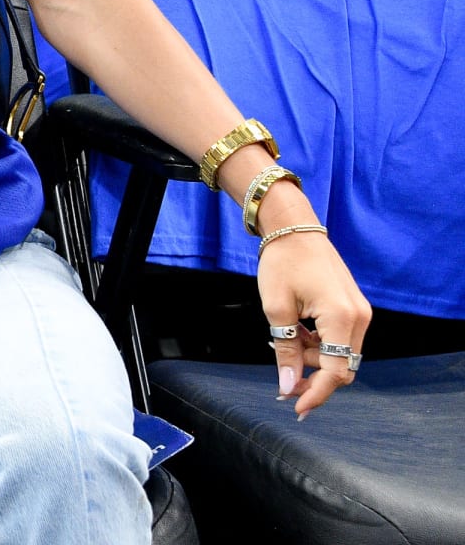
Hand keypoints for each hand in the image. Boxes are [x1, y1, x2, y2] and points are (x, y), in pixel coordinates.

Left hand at [258, 231, 371, 416]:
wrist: (295, 229)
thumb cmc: (282, 263)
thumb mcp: (276, 309)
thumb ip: (286, 351)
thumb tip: (288, 386)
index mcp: (341, 317)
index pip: (336, 371)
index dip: (316, 393)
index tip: (295, 407)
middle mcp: (359, 317)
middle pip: (342, 367)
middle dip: (314, 377)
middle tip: (283, 379)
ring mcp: (361, 312)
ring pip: (342, 355)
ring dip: (315, 359)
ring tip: (286, 341)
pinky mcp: (355, 309)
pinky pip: (342, 340)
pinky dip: (321, 345)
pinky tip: (299, 334)